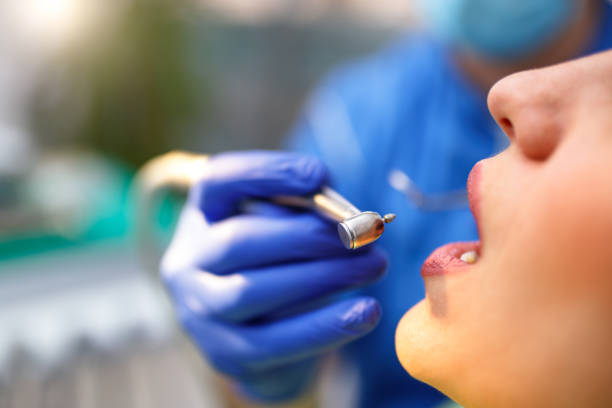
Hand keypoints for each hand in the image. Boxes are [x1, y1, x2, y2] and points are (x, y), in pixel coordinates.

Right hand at [161, 151, 386, 401]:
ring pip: (251, 292)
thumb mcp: (283, 227)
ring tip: (375, 266)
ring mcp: (199, 311)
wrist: (260, 333)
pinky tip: (367, 313)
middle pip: (238, 241)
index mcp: (202, 216)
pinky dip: (325, 327)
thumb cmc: (279, 263)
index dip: (267, 174)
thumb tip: (347, 212)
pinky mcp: (224, 354)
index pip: (218, 181)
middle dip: (307, 236)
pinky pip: (274, 343)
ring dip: (322, 277)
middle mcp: (188, 261)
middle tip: (364, 234)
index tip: (321, 175)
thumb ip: (304, 210)